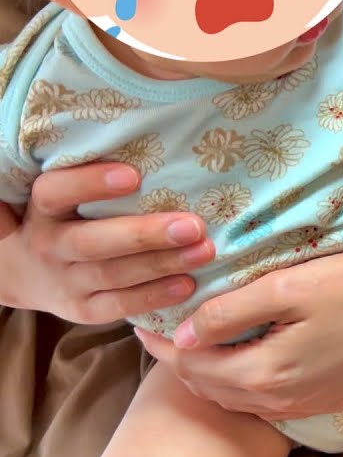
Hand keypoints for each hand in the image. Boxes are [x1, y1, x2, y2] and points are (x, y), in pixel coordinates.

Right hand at [0, 163, 214, 322]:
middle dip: (145, 235)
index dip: (89, 184)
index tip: (133, 175)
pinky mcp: (82, 310)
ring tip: (204, 251)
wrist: (24, 274)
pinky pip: (119, 306)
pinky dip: (154, 296)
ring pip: (112, 274)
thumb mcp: (66, 200)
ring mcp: (64, 282)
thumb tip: (163, 147)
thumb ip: (97, 183)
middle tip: (193, 225)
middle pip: (93, 242)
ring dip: (162, 263)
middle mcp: (48, 246)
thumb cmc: (66, 220)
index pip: (55, 192)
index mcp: (43, 210)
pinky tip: (188, 285)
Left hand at [136, 251, 342, 420]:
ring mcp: (306, 405)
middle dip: (182, 362)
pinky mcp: (325, 401)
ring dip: (211, 375)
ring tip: (195, 345)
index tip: (145, 321)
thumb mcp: (290, 286)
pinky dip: (243, 383)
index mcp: (268, 372)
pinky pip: (268, 401)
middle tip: (162, 332)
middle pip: (211, 387)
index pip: (194, 365)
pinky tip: (242, 359)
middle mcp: (283, 400)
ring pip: (237, 399)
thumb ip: (232, 311)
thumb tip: (187, 333)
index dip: (163, 344)